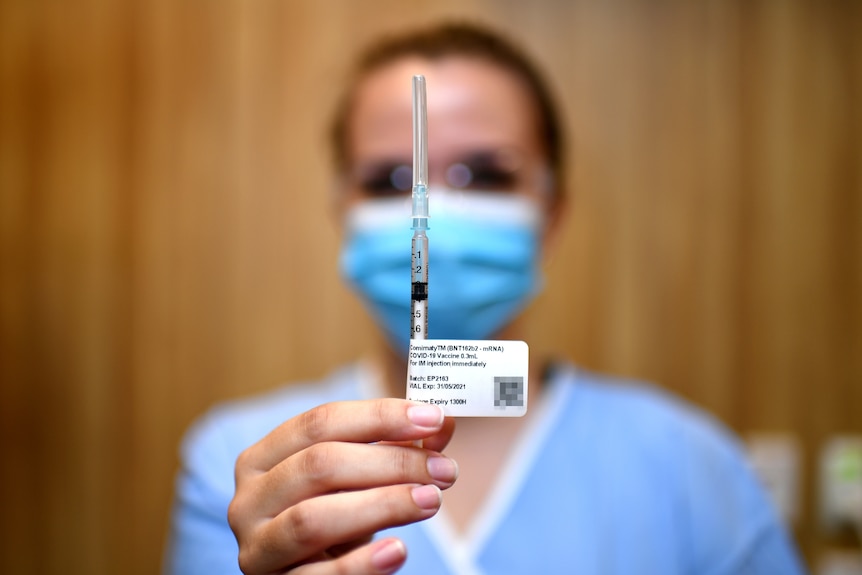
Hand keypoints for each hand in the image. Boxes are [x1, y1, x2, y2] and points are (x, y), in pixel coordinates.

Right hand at [228, 399, 457, 573]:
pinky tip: (398, 551)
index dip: (379, 417)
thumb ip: (396, 448)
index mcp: (263, 458)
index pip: (320, 422)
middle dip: (391, 462)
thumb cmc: (335, 517)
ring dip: (381, 505)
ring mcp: (257, 547)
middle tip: (444, 469)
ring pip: (312, 518)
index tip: (433, 418)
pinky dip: (361, 564)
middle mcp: (249, 499)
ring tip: (431, 500)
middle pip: (320, 464)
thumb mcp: (358, 480)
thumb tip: (441, 424)